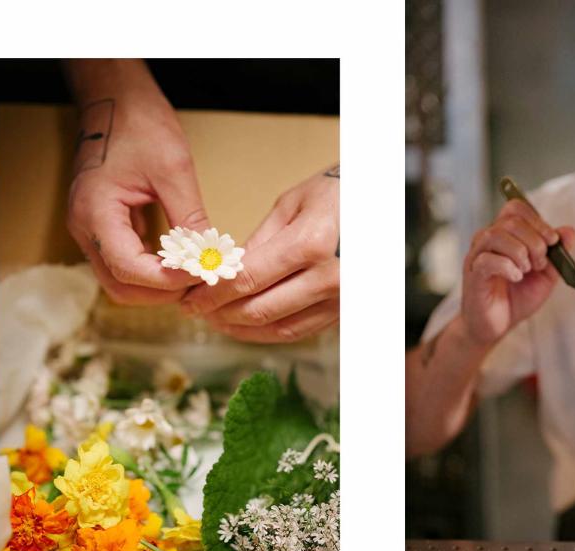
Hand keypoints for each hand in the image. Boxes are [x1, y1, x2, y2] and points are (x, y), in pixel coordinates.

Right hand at [66, 61, 209, 304]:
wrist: (115, 102)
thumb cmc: (139, 126)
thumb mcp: (173, 169)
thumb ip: (189, 216)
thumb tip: (207, 256)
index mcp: (96, 213)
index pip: (128, 269)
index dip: (167, 280)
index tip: (201, 273)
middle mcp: (86, 228)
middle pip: (120, 287)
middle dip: (162, 292)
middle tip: (200, 282)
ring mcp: (92, 230)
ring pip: (121, 280)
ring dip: (157, 285)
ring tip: (194, 274)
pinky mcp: (104, 227)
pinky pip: (125, 262)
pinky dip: (152, 270)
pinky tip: (180, 261)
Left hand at [181, 167, 339, 342]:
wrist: (383, 206)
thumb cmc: (337, 194)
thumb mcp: (291, 205)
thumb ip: (258, 242)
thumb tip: (223, 271)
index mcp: (311, 245)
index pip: (247, 280)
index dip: (213, 293)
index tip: (191, 298)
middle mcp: (329, 278)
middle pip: (260, 309)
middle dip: (220, 313)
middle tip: (196, 311)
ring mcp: (341, 299)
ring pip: (278, 327)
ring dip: (241, 329)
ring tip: (216, 321)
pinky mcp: (345, 311)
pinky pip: (300, 330)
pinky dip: (269, 333)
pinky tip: (247, 327)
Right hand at [461, 199, 574, 345]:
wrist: (497, 326)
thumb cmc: (517, 299)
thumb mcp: (546, 276)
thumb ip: (558, 254)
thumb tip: (569, 231)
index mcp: (505, 235)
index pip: (516, 208)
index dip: (537, 220)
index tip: (552, 241)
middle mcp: (488, 240)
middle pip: (510, 220)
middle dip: (534, 240)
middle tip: (540, 263)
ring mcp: (478, 256)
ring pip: (496, 235)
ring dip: (520, 252)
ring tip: (527, 270)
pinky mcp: (473, 274)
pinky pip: (487, 260)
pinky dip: (508, 267)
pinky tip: (516, 278)